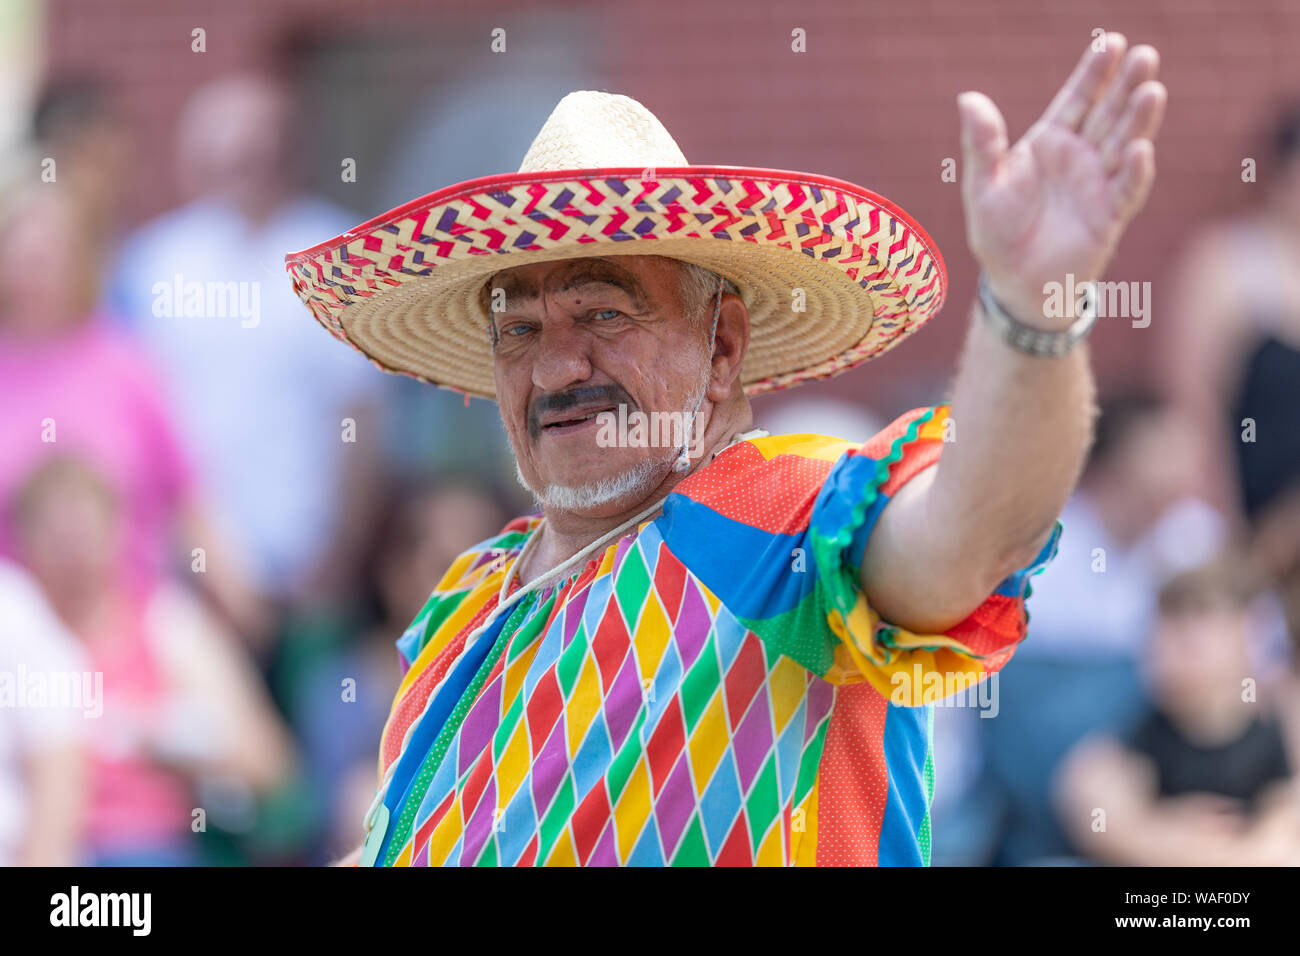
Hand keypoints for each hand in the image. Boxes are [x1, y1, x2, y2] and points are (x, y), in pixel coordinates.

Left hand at [959, 33, 1166, 326]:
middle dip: (1126, 86)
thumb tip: (968, 97)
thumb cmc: (998, 232)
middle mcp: (1081, 157)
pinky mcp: (1109, 216)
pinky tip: (1140, 150)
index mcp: (1050, 142)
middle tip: (1144, 55)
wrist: (1014, 283)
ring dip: (1139, 120)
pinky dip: (1134, 171)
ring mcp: (1098, 184)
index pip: (1077, 99)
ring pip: (1124, 144)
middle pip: (1108, 114)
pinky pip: (1126, 190)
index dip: (1094, 73)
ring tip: (1151, 90)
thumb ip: (982, 143)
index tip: (1109, 42)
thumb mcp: (982, 185)